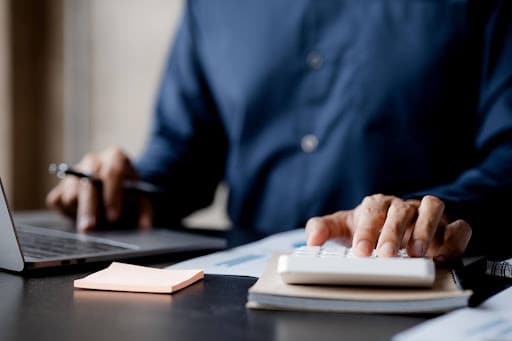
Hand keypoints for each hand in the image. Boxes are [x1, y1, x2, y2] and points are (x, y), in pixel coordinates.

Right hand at [46, 147, 152, 231]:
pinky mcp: (61, 186)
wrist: (116, 188)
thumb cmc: (130, 193)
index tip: (114, 216)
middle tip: (90, 228)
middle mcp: (93, 161)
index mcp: (116, 157)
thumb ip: (145, 212)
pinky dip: (65, 212)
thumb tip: (145, 227)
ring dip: (77, 210)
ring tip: (87, 226)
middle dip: (88, 208)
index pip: (112, 172)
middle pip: (87, 181)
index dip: (112, 195)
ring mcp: (74, 171)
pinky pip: (57, 200)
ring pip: (70, 190)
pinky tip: (79, 218)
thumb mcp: (142, 199)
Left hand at [305, 194, 471, 261]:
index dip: (366, 231)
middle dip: (392, 234)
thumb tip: (310, 240)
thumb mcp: (345, 227)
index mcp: (377, 205)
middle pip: (400, 212)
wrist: (401, 221)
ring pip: (431, 209)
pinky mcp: (450, 226)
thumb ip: (324, 229)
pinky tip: (443, 255)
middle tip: (386, 255)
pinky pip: (460, 226)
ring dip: (424, 229)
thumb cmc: (370, 225)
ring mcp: (427, 214)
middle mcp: (403, 206)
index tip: (360, 252)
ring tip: (416, 253)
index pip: (372, 212)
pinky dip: (454, 239)